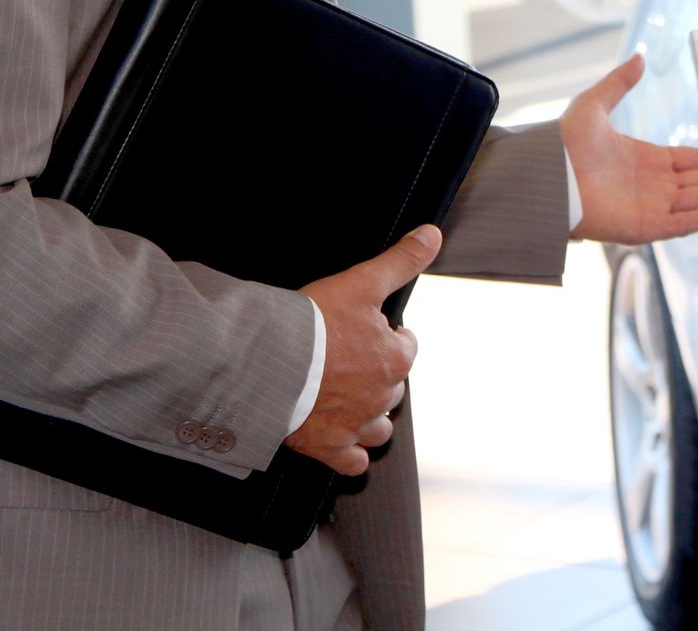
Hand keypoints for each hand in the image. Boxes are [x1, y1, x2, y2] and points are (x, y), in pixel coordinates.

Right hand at [286, 223, 436, 475]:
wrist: (265, 364)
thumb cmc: (311, 325)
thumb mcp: (362, 282)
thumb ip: (401, 260)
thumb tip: (432, 236)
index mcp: (396, 359)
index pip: (404, 345)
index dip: (385, 335)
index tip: (361, 330)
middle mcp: (383, 396)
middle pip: (392, 385)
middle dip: (377, 374)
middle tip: (347, 361)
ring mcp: (357, 425)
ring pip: (380, 426)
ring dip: (371, 415)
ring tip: (350, 398)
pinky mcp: (330, 448)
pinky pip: (354, 462)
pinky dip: (352, 454)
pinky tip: (344, 441)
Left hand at [562, 54, 697, 243]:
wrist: (543, 176)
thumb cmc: (562, 143)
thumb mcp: (594, 104)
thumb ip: (619, 83)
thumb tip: (639, 57)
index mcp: (648, 161)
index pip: (696, 161)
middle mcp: (654, 186)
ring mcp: (651, 208)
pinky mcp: (643, 227)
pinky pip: (683, 223)